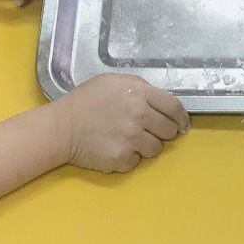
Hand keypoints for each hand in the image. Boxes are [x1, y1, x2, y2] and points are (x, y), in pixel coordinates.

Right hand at [56, 75, 189, 172]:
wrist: (61, 126)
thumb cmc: (86, 100)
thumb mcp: (114, 82)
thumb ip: (139, 89)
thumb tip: (158, 102)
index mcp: (140, 93)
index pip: (174, 107)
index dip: (181, 118)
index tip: (182, 125)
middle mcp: (140, 116)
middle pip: (169, 130)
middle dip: (163, 132)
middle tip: (149, 131)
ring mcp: (132, 139)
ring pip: (156, 149)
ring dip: (146, 146)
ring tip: (128, 140)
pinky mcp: (123, 158)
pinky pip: (137, 161)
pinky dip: (128, 158)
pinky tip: (115, 148)